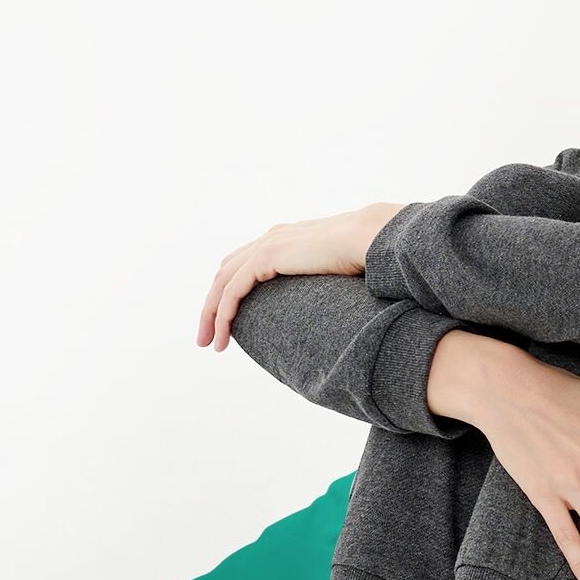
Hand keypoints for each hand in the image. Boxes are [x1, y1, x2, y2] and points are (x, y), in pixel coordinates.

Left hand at [198, 202, 405, 349]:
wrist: (371, 236)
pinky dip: (223, 313)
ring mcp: (266, 245)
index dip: (232, 292)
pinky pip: (233, 290)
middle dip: (212, 306)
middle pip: (226, 272)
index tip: (231, 321)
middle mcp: (271, 238)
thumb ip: (327, 278)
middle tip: (208, 337)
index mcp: (287, 238)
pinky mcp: (266, 257)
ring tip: (210, 343)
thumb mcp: (339, 268)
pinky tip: (223, 334)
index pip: (245, 264)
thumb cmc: (367, 254)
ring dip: (211, 314)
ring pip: (223, 283)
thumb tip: (340, 303)